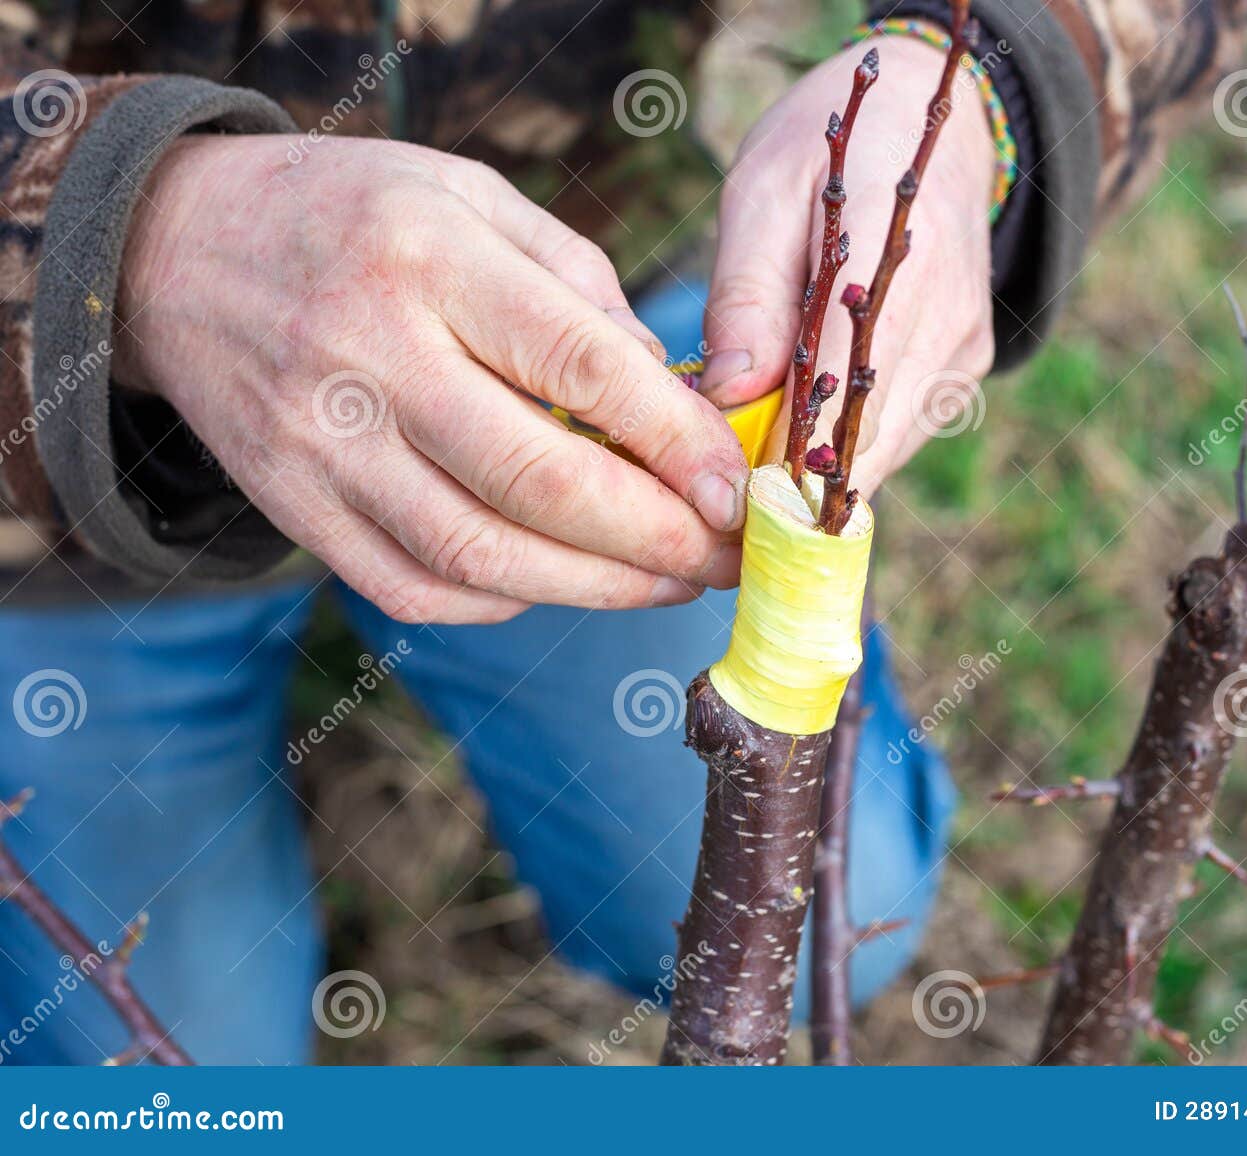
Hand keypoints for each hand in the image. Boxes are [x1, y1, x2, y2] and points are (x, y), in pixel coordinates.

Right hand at [116, 135, 749, 622]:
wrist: (176, 249)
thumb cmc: (358, 216)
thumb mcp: (471, 195)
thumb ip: (578, 284)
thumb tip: (671, 395)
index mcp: (431, 258)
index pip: (580, 365)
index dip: (675, 440)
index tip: (735, 488)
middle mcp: (370, 355)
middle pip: (537, 481)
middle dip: (656, 537)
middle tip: (726, 557)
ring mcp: (322, 443)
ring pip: (479, 552)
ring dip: (596, 588)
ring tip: (670, 583)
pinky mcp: (292, 505)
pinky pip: (414, 586)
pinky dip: (505, 600)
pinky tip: (563, 583)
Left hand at [699, 36, 995, 494]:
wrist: (929, 132)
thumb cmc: (829, 153)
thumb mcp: (762, 192)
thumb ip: (747, 295)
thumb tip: (729, 394)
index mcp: (889, 252)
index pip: (838, 380)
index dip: (786, 450)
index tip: (734, 492)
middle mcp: (942, 310)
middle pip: (865, 434)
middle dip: (794, 476)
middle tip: (730, 492)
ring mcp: (963, 345)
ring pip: (884, 447)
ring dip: (820, 466)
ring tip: (759, 453)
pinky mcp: (966, 366)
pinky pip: (902, 432)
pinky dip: (851, 444)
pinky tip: (810, 421)